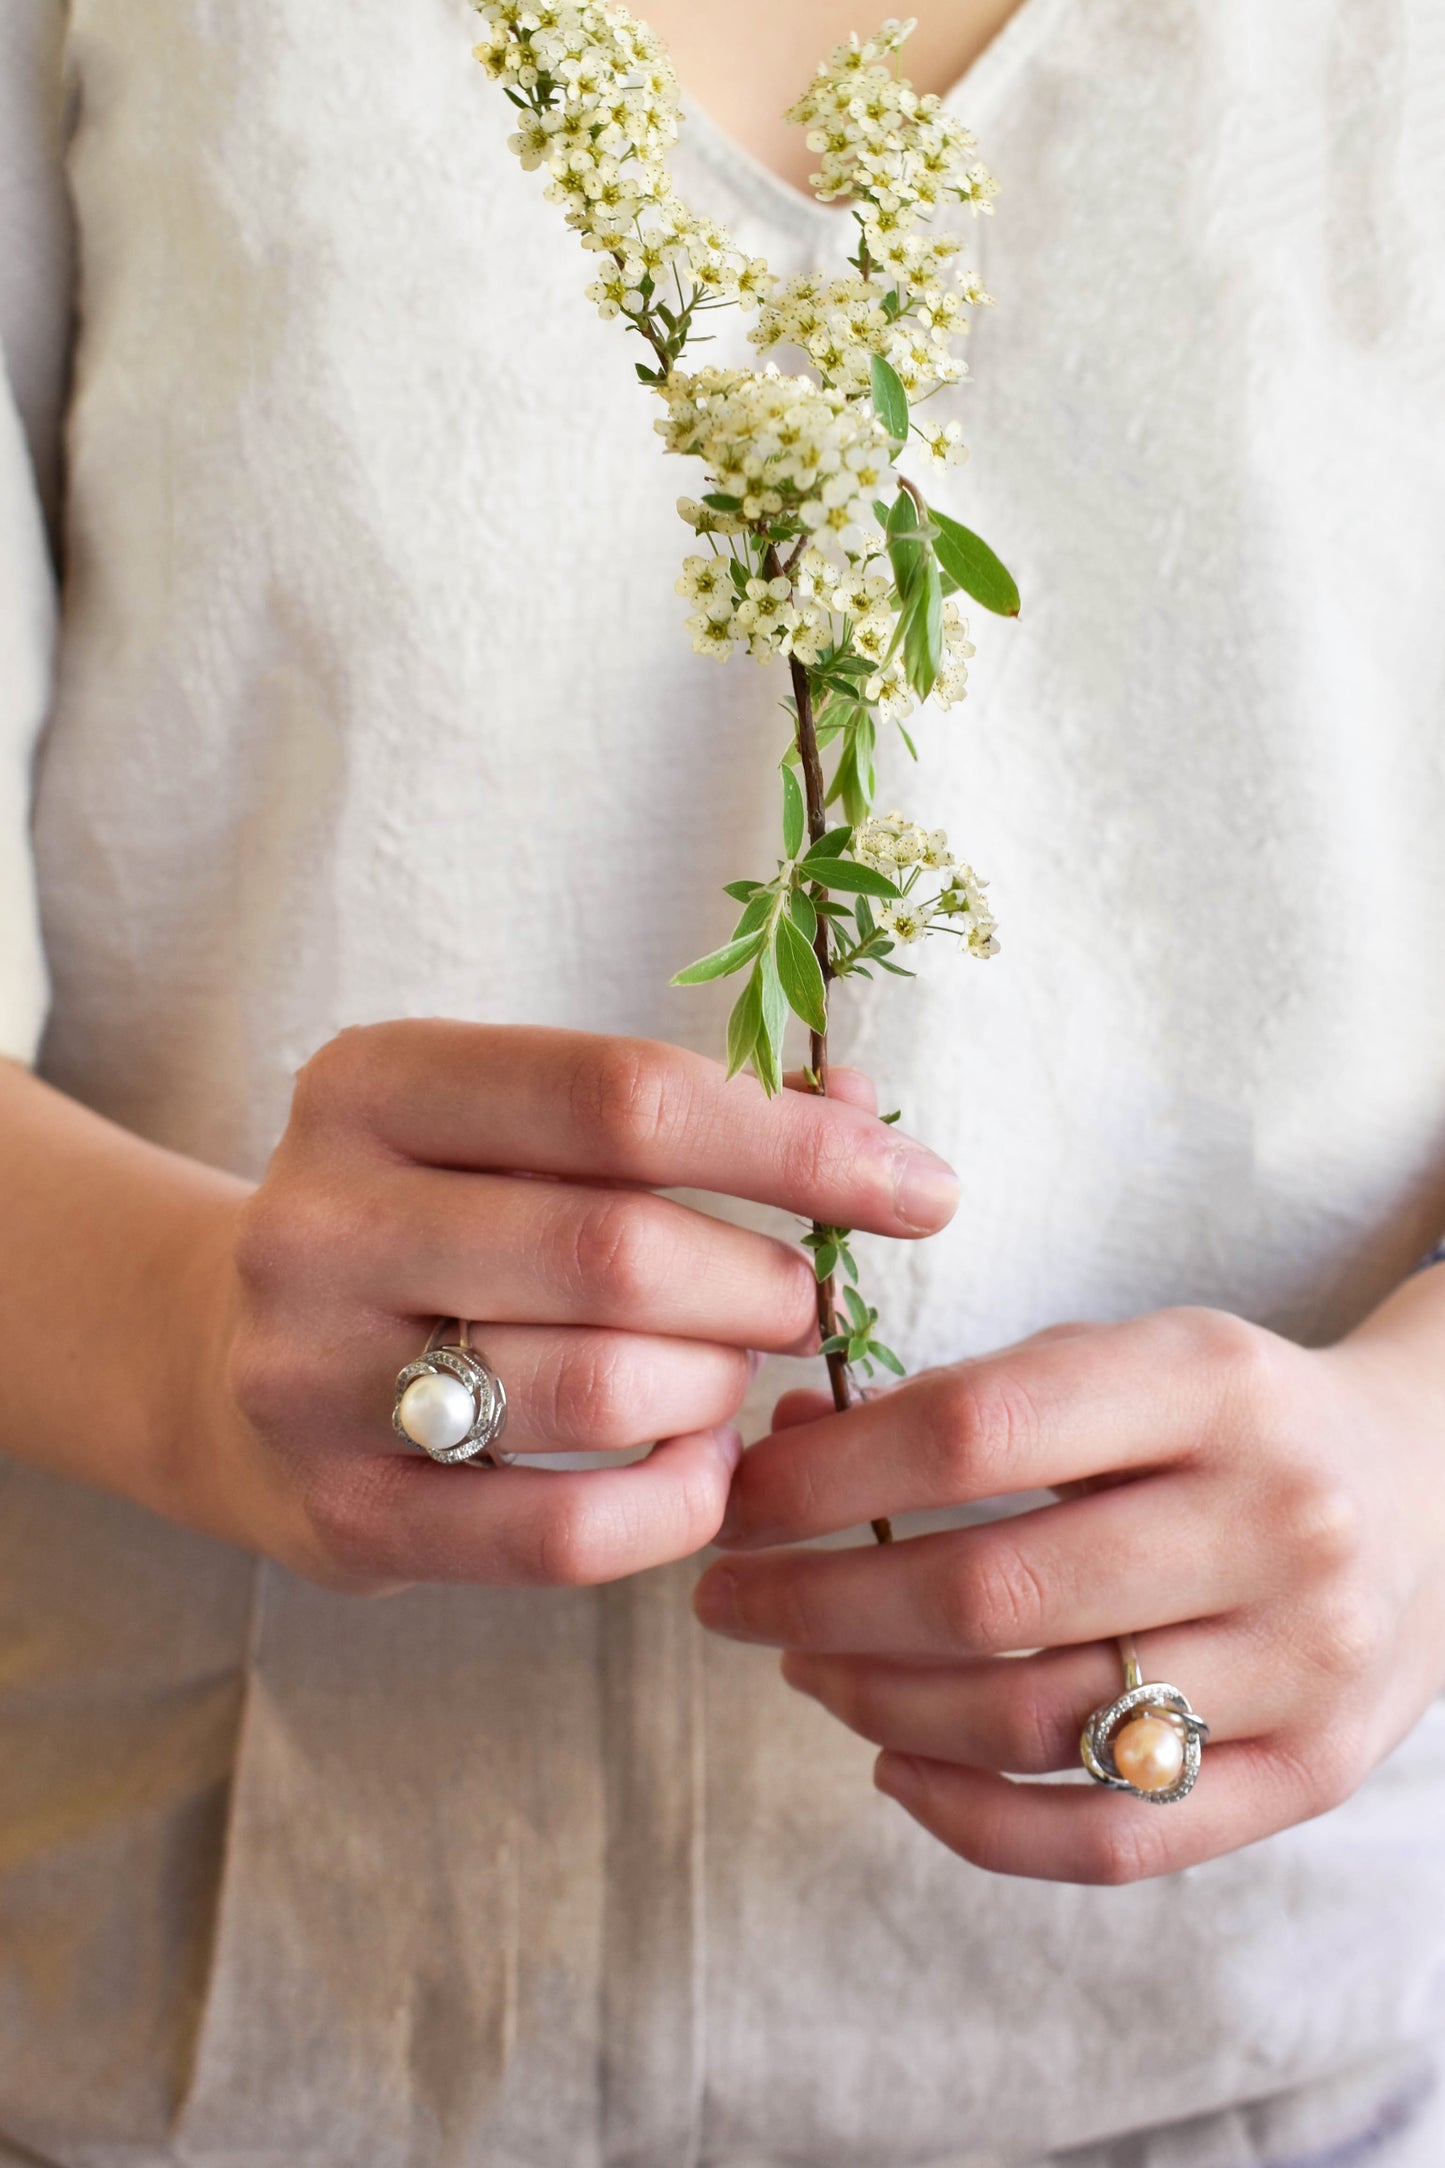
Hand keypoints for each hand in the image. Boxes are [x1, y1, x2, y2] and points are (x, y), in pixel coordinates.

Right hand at [182, 1023, 955, 1590]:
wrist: (230, 1364)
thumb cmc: (431, 1223)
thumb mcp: (515, 1130)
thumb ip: (688, 1113)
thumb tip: (868, 1122)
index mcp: (373, 1083)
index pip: (622, 1096)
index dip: (794, 1145)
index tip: (920, 1190)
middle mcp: (319, 1220)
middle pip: (620, 1248)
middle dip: (764, 1284)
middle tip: (802, 1302)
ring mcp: (312, 1377)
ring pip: (603, 1389)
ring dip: (718, 1390)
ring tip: (729, 1378)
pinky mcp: (343, 1515)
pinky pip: (565, 1534)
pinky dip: (677, 1506)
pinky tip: (699, 1468)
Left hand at [693, 1287, 1444, 1882]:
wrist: (1434, 1489)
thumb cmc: (1231, 1419)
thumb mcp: (1120, 1358)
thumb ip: (964, 1398)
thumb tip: (786, 1451)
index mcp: (1212, 1383)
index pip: (975, 1432)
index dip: (827, 1477)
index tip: (735, 1498)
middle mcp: (1274, 1521)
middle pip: (990, 1593)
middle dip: (819, 1603)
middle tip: (731, 1599)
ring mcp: (1306, 1662)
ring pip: (1037, 1721)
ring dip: (876, 1704)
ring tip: (805, 1668)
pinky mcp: (1315, 1773)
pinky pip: (1115, 1837)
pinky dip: (976, 1821)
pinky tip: (895, 1767)